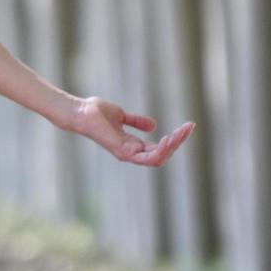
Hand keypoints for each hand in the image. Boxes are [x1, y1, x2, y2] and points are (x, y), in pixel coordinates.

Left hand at [68, 95, 194, 166]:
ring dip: (172, 146)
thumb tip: (154, 125)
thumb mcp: (121, 116)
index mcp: (132, 145)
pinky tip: (169, 138)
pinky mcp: (123, 152)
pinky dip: (161, 149)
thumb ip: (136, 121)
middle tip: (189, 128)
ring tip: (182, 133)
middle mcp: (131, 152)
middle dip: (178, 142)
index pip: (158, 149)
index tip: (187, 126)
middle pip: (162, 154)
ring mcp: (127, 154)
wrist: (80, 111)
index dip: (174, 140)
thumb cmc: (95, 112)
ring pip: (158, 158)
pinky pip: (148, 157)